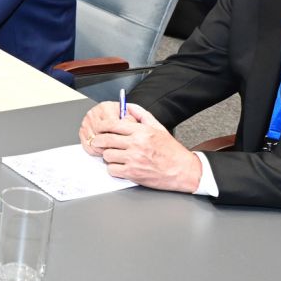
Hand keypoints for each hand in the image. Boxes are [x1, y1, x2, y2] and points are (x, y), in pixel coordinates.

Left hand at [87, 104, 201, 191]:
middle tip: (97, 141)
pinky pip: (112, 170)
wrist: (182, 170)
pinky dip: (113, 168)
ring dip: (108, 156)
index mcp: (141, 132)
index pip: (112, 125)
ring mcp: (133, 160)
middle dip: (98, 140)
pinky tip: (119, 166)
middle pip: (105, 140)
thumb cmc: (171, 150)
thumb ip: (142, 115)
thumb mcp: (158, 127)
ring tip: (114, 155)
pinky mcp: (133, 174)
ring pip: (107, 155)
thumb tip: (128, 106)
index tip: (98, 128)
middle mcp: (136, 145)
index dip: (101, 126)